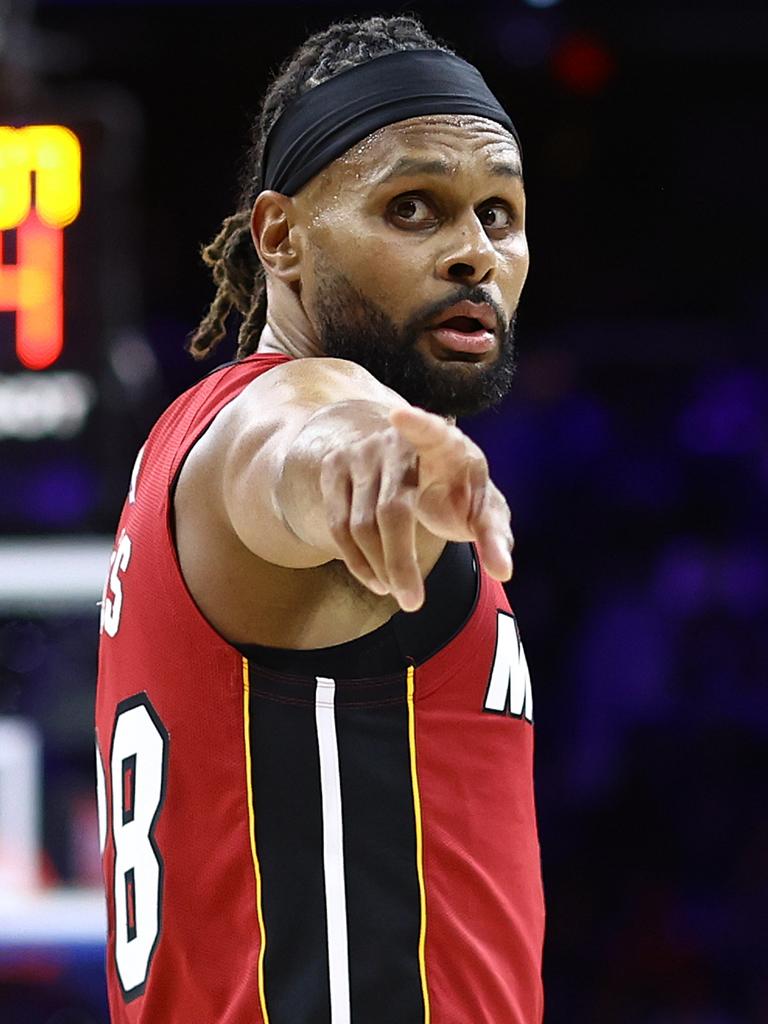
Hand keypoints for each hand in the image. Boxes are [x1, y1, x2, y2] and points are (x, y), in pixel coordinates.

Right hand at [318, 405, 513, 610]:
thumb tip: (504, 570)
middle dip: (400, 561)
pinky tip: (377, 581)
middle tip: (413, 603)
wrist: (402, 457)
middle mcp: (395, 442)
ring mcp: (360, 453)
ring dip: (379, 567)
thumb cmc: (453, 486)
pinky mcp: (335, 469)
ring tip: (402, 594)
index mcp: (443, 442)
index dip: (417, 423)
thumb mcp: (480, 504)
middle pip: (391, 509)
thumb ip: (494, 534)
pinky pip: (338, 525)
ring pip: (360, 525)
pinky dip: (356, 562)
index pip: (430, 429)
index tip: (401, 416)